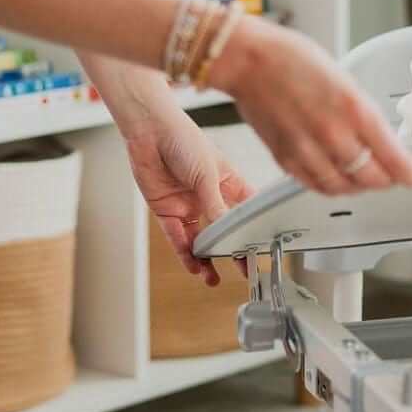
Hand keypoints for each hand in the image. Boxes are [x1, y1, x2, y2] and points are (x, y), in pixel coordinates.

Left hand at [123, 106, 253, 286]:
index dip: (254, 229)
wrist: (150, 132)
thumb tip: (227, 231)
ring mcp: (188, 205)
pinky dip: (184, 252)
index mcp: (228, 183)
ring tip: (212, 278)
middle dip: (232, 250)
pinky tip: (193, 265)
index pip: (246, 210)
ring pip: (200, 238)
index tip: (262, 249)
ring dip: (205, 258)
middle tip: (243, 271)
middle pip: (224, 229)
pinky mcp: (167, 210)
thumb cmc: (184, 141)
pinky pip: (177, 237)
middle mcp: (209, 196)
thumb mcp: (207, 174)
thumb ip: (216, 205)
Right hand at [206, 16, 411, 195]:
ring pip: (344, 187)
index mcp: (353, 108)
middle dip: (386, 179)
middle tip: (391, 175)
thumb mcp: (344, 79)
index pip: (391, 154)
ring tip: (366, 178)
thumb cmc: (293, 60)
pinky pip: (315, 186)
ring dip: (359, 186)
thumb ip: (361, 113)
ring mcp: (307, 150)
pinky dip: (332, 186)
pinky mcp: (285, 159)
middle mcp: (332, 133)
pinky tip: (338, 178)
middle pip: (370, 177)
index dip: (408, 172)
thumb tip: (378, 139)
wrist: (249, 61)